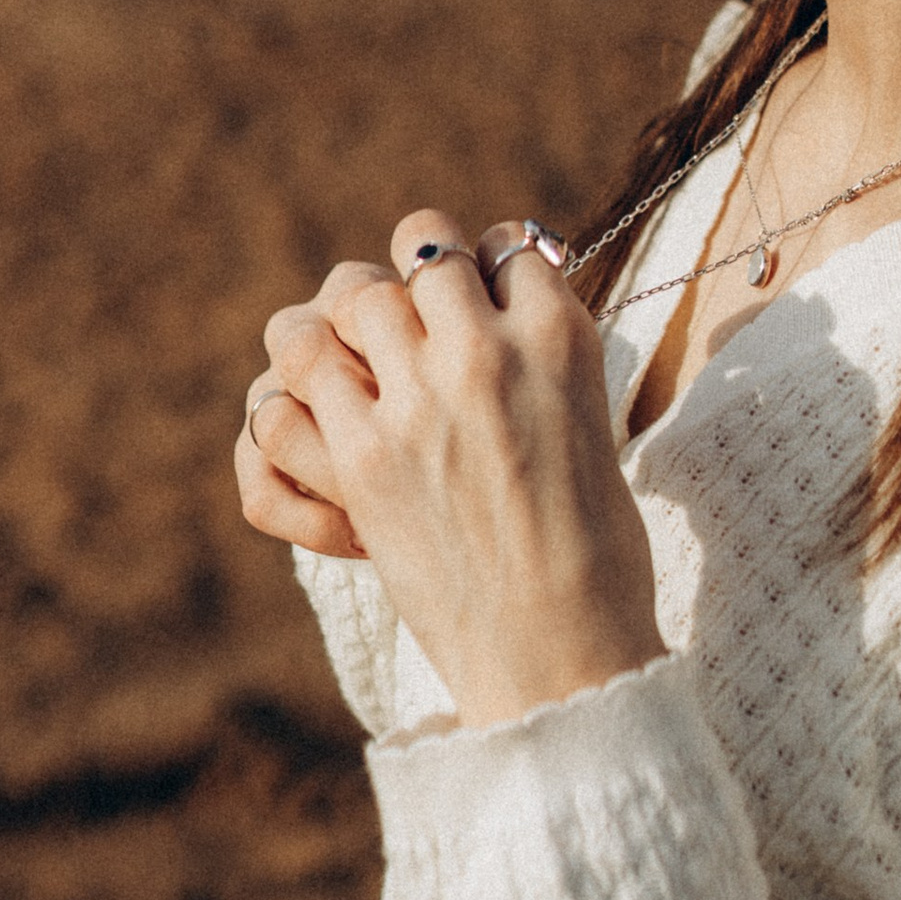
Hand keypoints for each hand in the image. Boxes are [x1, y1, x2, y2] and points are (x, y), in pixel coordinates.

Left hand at [248, 210, 663, 728]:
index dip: (488, 263)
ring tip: (355, 342)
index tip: (482, 285)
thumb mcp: (591, 425)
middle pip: (426, 251)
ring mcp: (419, 400)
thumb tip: (512, 309)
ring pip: (357, 296)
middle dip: (416, 274)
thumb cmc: (596, 550)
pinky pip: (303, 375)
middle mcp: (487, 351)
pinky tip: (320, 402)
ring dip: (352, 314)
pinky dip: (304, 383)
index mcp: (560, 338)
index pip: (507, 246)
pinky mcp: (364, 457)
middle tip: (414, 309)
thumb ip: (547, 362)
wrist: (562, 652)